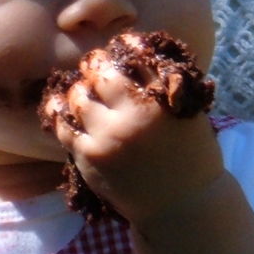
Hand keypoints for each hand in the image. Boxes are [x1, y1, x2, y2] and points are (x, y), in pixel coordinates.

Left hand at [44, 47, 224, 223]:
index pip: (137, 54)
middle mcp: (136, 113)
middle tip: (96, 67)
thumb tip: (137, 52)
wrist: (182, 207)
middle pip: (101, 71)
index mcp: (164, 99)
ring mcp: (110, 136)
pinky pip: (65, 127)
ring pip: (78, 96)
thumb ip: (165, 86)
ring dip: (79, 90)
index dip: (126, 45)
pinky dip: (64, 116)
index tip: (121, 47)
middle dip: (96, 65)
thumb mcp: (189, 115)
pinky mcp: (91, 157)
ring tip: (85, 94)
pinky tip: (70, 115)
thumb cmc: (190, 157)